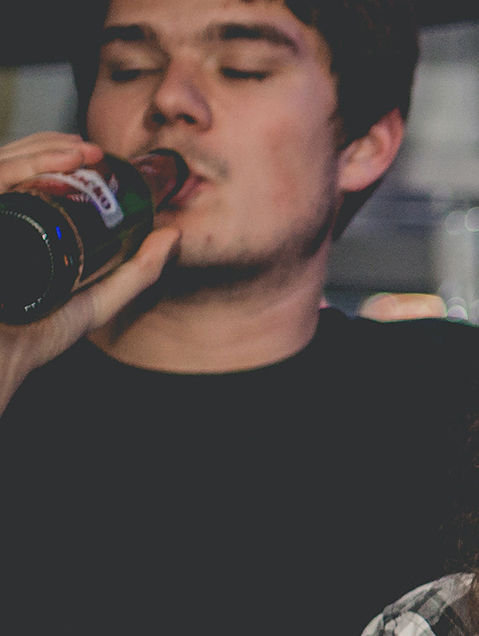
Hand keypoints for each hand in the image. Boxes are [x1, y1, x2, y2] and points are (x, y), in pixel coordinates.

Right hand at [0, 133, 179, 415]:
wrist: (3, 359)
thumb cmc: (38, 334)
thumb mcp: (98, 299)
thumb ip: (138, 272)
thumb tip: (174, 235)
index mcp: (15, 223)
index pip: (26, 173)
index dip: (54, 153)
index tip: (94, 153)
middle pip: (12, 162)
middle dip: (49, 146)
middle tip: (90, 150)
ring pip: (0, 164)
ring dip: (40, 150)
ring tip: (79, 152)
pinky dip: (18, 166)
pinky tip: (56, 163)